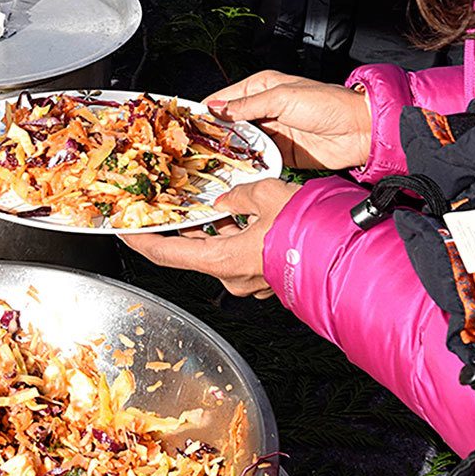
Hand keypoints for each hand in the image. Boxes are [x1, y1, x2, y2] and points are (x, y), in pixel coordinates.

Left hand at [121, 179, 300, 297]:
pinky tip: (237, 215)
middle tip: (163, 206)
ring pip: (217, 250)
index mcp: (222, 260)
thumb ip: (240, 196)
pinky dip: (231, 234)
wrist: (350, 253)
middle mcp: (232, 277)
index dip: (140, 240)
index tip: (124, 228)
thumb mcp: (269, 195)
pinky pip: (239, 253)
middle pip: (190, 251)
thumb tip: (228, 199)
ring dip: (208, 228)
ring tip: (201, 202)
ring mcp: (251, 280)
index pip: (165, 253)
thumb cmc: (311, 230)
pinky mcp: (267, 276)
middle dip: (177, 227)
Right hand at [204, 70, 371, 170]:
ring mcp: (271, 132)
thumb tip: (216, 108)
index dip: (205, 110)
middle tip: (192, 148)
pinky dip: (244, 166)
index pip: (224, 98)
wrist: (359, 132)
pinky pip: (255, 160)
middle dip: (212, 135)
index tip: (186, 124)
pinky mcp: (280, 154)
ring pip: (239, 143)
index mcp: (261, 87)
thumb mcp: (283, 98)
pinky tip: (231, 172)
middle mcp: (263, 109)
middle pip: (228, 123)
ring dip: (227, 152)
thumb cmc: (328, 105)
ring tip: (207, 163)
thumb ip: (248, 105)